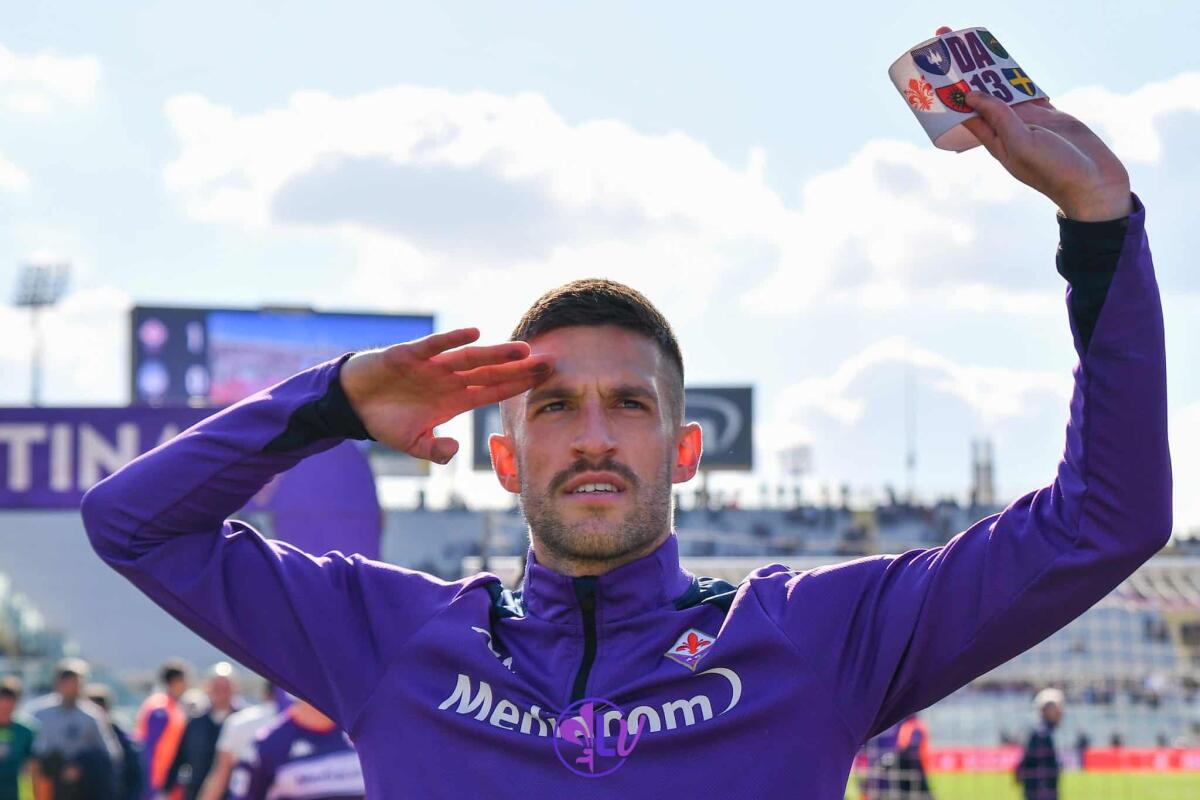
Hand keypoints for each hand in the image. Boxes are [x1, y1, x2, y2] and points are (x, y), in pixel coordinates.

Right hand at [339, 328, 552, 463]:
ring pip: (470, 357)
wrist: (353, 402)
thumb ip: (434, 451)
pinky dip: (452, 338)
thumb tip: (453, 452)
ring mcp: (432, 366)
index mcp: (455, 399)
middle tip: (551, 362)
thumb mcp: (413, 444)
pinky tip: (473, 333)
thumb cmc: (386, 420)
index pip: (495, 390)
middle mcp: (450, 379)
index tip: (547, 381)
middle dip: (520, 368)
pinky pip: (435, 346)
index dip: (520, 385)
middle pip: (492, 372)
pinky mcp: (410, 355)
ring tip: (522, 349)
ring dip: (496, 353)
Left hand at [933, 25, 1131, 220]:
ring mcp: (1030, 122)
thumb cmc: (1055, 171)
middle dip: (965, 73)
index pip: (963, 112)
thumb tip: (970, 94)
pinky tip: (1010, 63)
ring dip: (992, 73)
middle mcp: (1008, 130)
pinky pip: (1031, 93)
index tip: (932, 72)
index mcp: (995, 141)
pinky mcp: (1052, 117)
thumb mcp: (1021, 144)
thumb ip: (999, 119)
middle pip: (980, 96)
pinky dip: (1021, 80)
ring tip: (977, 48)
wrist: (1094, 183)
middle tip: (950, 42)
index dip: (947, 93)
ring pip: (1005, 92)